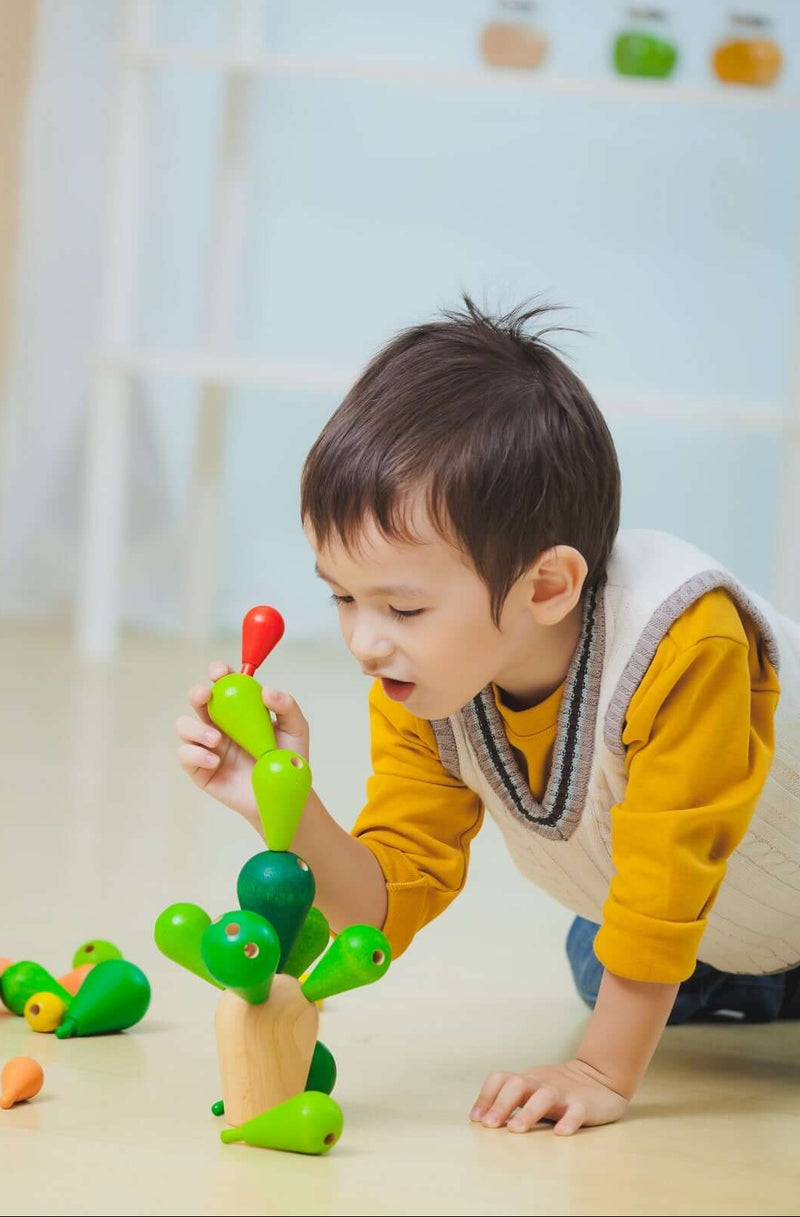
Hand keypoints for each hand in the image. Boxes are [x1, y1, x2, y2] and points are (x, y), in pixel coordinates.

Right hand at [175, 661, 310, 831]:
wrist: (282, 796)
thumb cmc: (287, 760)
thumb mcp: (295, 729)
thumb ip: (286, 707)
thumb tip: (266, 691)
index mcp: (240, 709)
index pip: (224, 684)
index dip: (218, 673)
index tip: (220, 672)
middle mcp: (220, 724)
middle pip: (197, 700)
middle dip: (197, 693)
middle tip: (205, 695)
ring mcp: (207, 746)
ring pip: (184, 726)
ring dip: (196, 728)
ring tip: (217, 741)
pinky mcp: (200, 769)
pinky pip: (185, 755)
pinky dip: (196, 754)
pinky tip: (215, 761)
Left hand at [470, 1059, 628, 1136]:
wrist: (598, 1076)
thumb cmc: (555, 1088)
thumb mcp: (531, 1089)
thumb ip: (509, 1100)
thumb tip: (480, 1120)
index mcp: (526, 1080)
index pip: (500, 1079)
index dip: (485, 1097)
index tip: (476, 1120)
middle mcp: (540, 1084)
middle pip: (517, 1085)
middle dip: (501, 1104)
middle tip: (490, 1126)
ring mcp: (563, 1094)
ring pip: (544, 1097)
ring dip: (528, 1112)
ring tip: (516, 1130)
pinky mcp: (584, 1105)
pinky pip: (576, 1112)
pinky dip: (568, 1121)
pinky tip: (560, 1133)